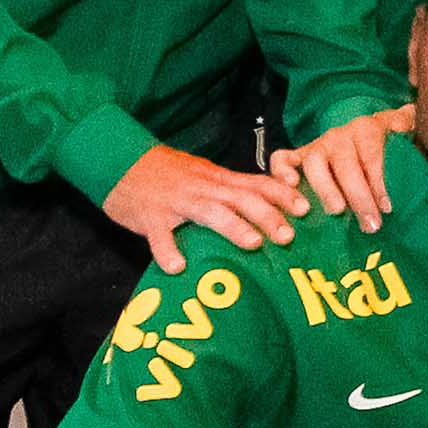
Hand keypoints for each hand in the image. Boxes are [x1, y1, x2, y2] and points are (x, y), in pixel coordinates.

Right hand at [102, 144, 309, 274]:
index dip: (283, 194)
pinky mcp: (150, 217)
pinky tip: (178, 266)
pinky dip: (168, 250)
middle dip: (268, 215)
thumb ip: (231, 189)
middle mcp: (204, 188)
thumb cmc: (169, 174)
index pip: (258, 184)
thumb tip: (267, 205)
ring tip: (254, 244)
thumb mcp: (205, 176)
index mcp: (219, 179)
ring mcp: (177, 202)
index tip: (306, 208)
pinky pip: (159, 235)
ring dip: (234, 227)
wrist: (121, 161)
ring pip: (210, 212)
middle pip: (242, 198)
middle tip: (289, 235)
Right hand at [269, 104, 413, 232]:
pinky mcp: (297, 157)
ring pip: (314, 162)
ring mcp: (316, 145)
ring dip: (325, 188)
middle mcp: (339, 134)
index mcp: (366, 128)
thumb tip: (412, 117)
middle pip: (345, 163)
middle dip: (358, 195)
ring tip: (337, 212)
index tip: (387, 207)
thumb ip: (407, 129)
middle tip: (369, 224)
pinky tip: (293, 187)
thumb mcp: (404, 136)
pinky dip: (283, 171)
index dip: (379, 182)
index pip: (372, 155)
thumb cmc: (387, 146)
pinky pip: (282, 159)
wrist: (366, 139)